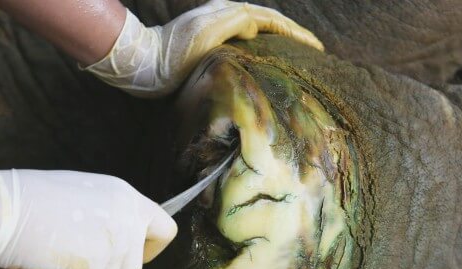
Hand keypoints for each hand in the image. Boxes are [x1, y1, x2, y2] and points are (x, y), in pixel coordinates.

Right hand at [0, 166, 176, 268]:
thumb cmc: (21, 203)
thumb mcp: (78, 201)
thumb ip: (103, 222)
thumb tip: (111, 261)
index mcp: (124, 196)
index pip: (164, 231)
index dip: (147, 252)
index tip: (121, 259)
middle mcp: (126, 216)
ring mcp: (114, 241)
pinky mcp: (94, 264)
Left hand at [84, 0, 323, 96]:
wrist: (145, 64)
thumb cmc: (173, 52)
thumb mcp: (205, 33)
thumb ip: (235, 22)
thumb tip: (256, 27)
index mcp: (229, 12)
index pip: (272, 20)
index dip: (296, 33)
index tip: (317, 47)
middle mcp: (226, 16)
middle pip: (269, 22)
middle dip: (294, 35)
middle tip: (315, 49)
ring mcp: (219, 28)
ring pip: (260, 29)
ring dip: (281, 39)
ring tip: (299, 52)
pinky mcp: (211, 42)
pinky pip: (247, 40)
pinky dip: (264, 46)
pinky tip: (268, 57)